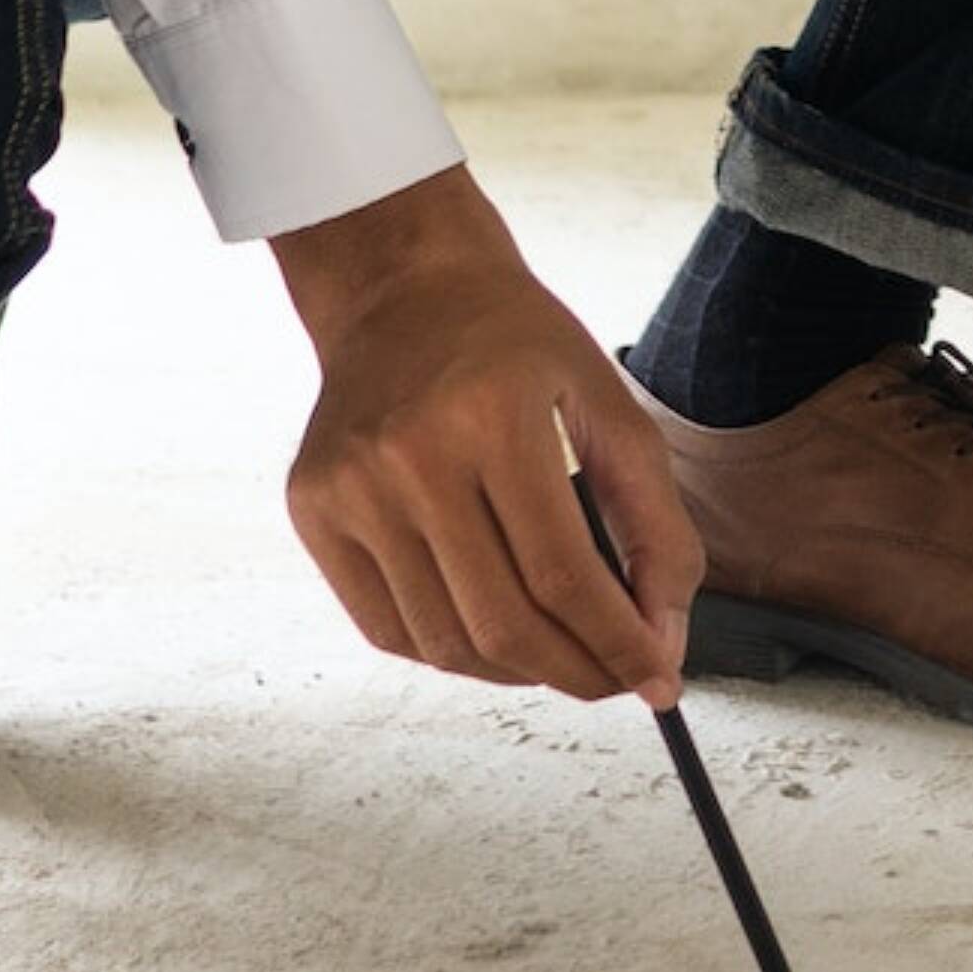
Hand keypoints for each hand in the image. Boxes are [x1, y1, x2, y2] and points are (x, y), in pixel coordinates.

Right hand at [268, 164, 698, 701]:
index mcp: (493, 416)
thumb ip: (655, 527)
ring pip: (443, 642)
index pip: (563, 575)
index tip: (658, 683)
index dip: (618, 645)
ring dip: (517, 672)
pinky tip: (494, 633)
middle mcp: (407, 455)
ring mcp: (347, 487)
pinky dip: (451, 652)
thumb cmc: (519, 345)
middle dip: (576, 672)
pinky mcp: (310, 510)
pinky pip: (388, 628)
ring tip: (562, 655)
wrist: (403, 288)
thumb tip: (661, 647)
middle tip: (618, 681)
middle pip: (502, 622)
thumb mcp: (611, 406)